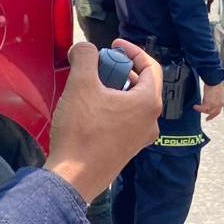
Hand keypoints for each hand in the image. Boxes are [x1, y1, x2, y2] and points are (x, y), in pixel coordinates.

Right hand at [44, 40, 162, 201]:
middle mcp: (151, 121)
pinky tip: (88, 110)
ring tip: (89, 87)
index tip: (113, 45)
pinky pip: (124, 120)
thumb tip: (84, 46)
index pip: (150, 66)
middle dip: (118, 70)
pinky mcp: (127, 149)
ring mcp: (140, 138)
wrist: (73, 178)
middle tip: (96, 67)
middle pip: (140, 84)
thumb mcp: (81, 84)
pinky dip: (111, 108)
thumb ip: (85, 56)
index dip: (132, 50)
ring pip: (131, 103)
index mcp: (148, 103)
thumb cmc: (82, 131)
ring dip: (113, 89)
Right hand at [194, 83, 223, 120]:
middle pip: (214, 112)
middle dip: (209, 115)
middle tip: (207, 119)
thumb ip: (215, 97)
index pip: (218, 110)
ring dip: (201, 110)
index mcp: (222, 101)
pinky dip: (198, 108)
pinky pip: (202, 108)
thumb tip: (210, 98)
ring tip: (196, 108)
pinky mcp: (209, 103)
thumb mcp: (217, 92)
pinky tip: (195, 106)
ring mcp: (214, 105)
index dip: (214, 114)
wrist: (214, 81)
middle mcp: (219, 104)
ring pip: (207, 111)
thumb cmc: (216, 83)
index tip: (211, 116)